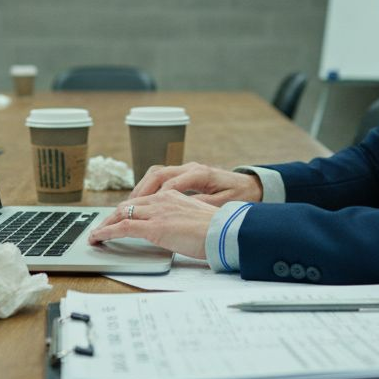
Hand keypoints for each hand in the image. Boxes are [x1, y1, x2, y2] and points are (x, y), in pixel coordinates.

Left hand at [88, 190, 218, 258]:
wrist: (225, 232)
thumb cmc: (217, 229)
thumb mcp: (196, 218)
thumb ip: (181, 218)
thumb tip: (173, 229)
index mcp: (173, 195)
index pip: (142, 200)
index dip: (127, 210)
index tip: (118, 217)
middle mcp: (162, 199)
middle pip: (128, 205)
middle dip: (112, 216)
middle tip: (101, 227)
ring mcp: (157, 212)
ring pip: (121, 214)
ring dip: (105, 225)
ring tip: (96, 234)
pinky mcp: (154, 227)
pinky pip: (123, 228)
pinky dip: (106, 232)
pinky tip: (98, 239)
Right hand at [130, 161, 263, 205]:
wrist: (252, 187)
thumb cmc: (240, 195)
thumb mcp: (223, 203)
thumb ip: (202, 203)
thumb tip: (181, 206)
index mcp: (199, 173)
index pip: (169, 183)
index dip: (153, 197)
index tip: (142, 211)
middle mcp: (190, 168)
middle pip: (157, 174)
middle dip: (140, 191)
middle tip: (126, 208)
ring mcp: (187, 170)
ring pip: (156, 174)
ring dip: (142, 189)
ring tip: (130, 206)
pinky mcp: (186, 176)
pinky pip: (162, 179)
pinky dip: (149, 189)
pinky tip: (143, 202)